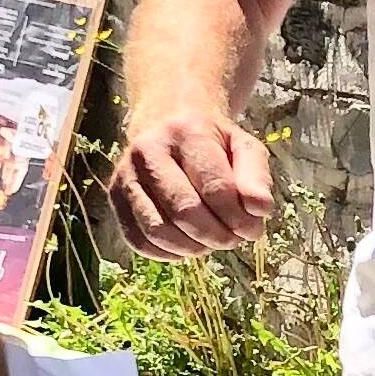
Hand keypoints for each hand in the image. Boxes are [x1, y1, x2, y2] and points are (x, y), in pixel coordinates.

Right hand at [109, 108, 274, 258]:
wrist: (168, 122)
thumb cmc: (212, 142)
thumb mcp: (243, 148)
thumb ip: (257, 177)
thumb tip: (260, 210)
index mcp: (186, 132)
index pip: (215, 188)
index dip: (238, 219)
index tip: (252, 230)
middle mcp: (149, 150)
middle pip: (185, 212)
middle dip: (216, 236)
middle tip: (232, 240)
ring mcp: (126, 174)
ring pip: (158, 231)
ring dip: (192, 248)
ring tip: (210, 242)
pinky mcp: (114, 196)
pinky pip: (138, 240)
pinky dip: (167, 253)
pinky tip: (186, 243)